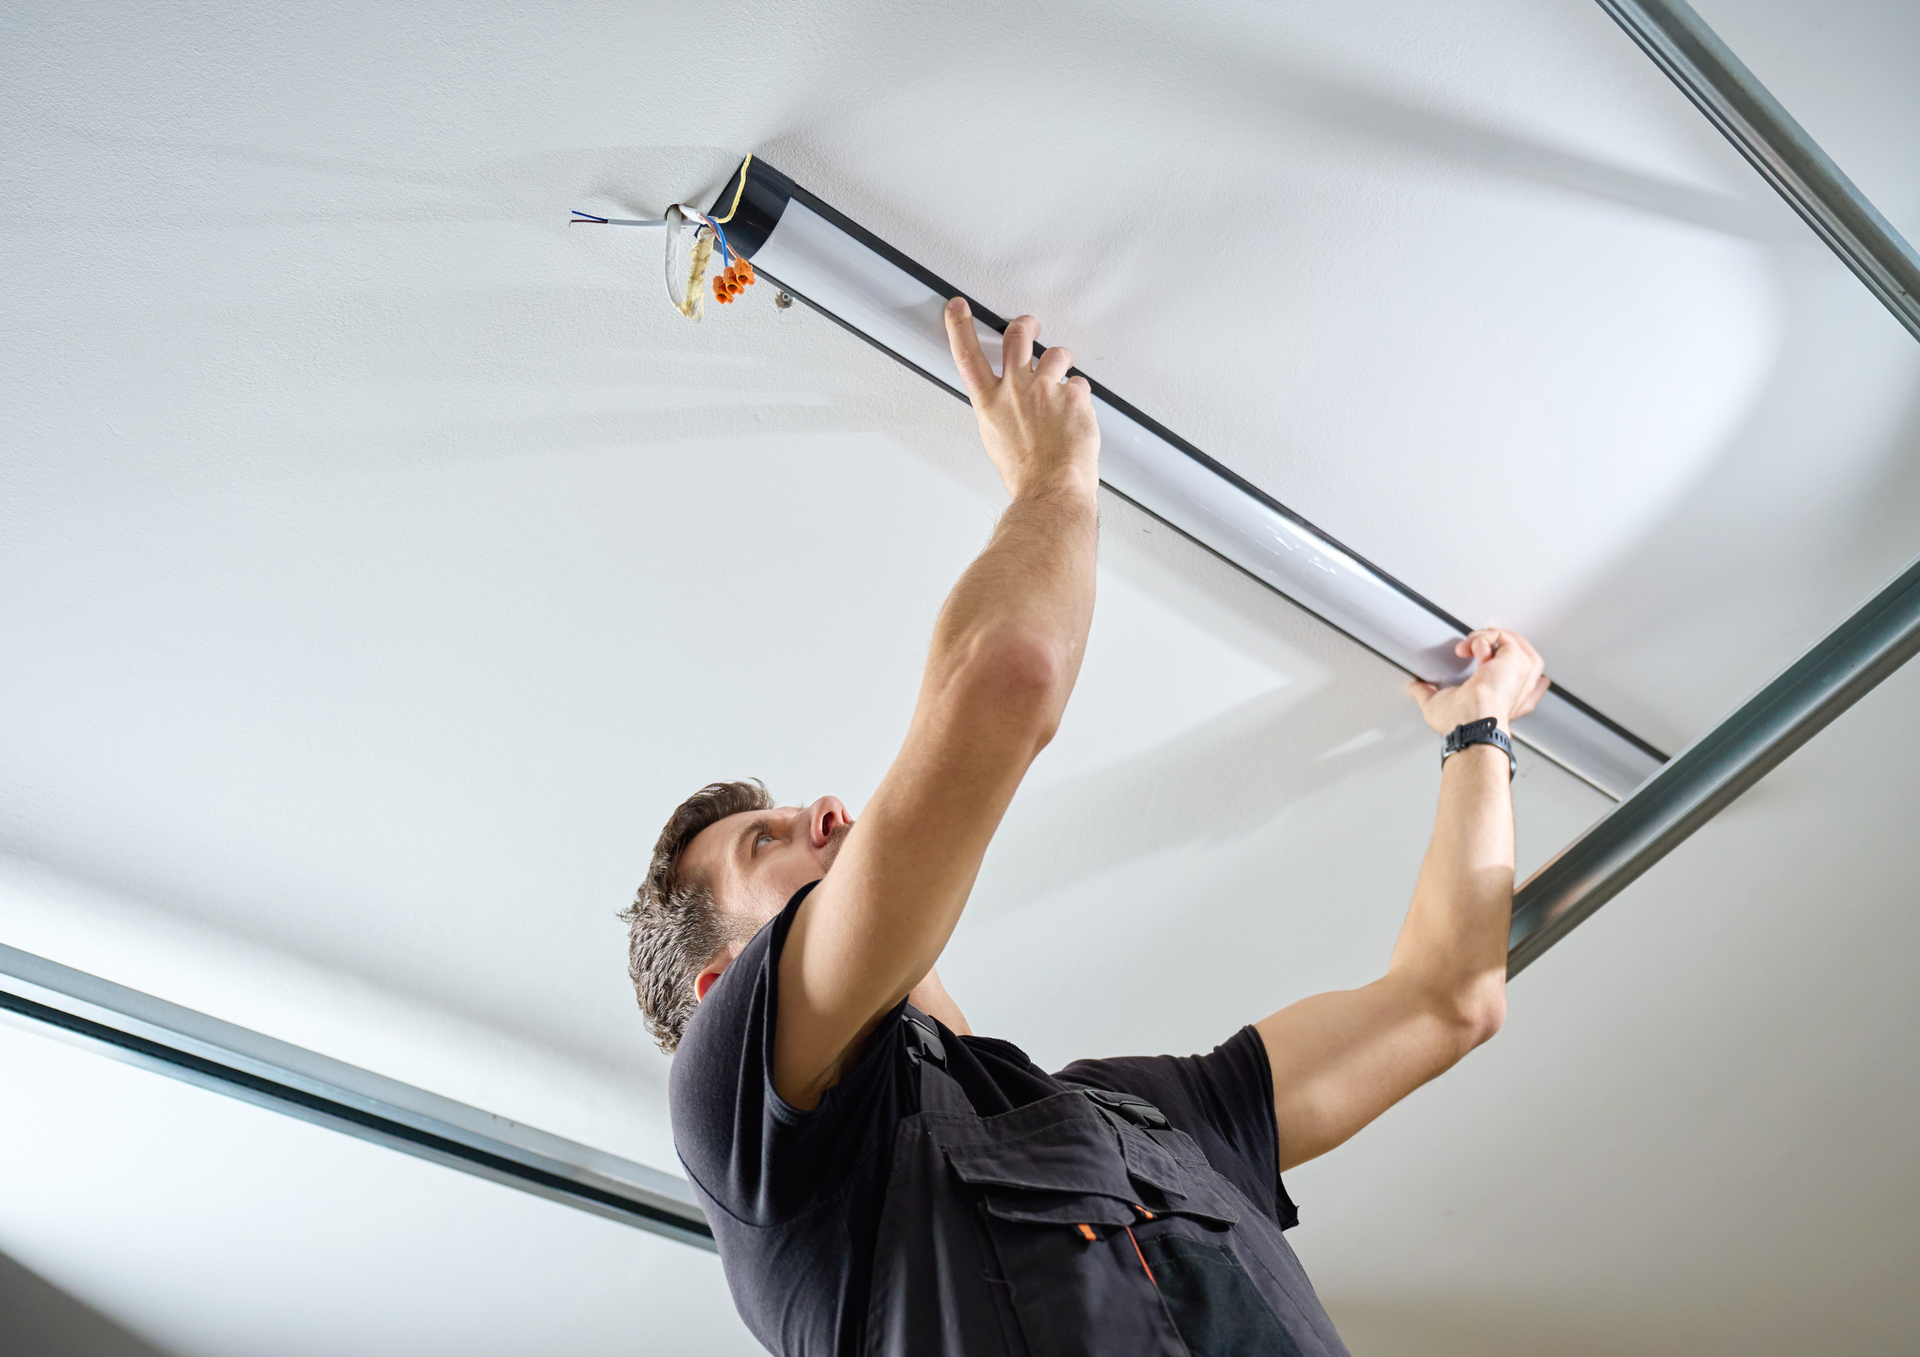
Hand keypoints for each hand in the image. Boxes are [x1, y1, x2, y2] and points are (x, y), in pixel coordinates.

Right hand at [944, 299, 1099, 500]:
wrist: (1052, 487)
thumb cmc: (1026, 474)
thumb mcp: (998, 442)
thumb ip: (1002, 414)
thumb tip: (1009, 407)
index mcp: (990, 403)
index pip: (968, 356)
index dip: (960, 327)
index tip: (957, 308)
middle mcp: (1014, 390)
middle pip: (1016, 337)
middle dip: (1025, 324)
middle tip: (1030, 326)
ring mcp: (1045, 389)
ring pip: (1056, 353)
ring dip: (1062, 361)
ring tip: (1063, 381)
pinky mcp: (1072, 395)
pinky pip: (1079, 384)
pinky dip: (1080, 397)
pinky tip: (1077, 415)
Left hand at [1405, 628, 1549, 734]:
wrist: (1473, 721)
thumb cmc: (1462, 722)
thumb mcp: (1438, 706)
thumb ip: (1426, 694)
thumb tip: (1414, 688)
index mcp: (1510, 701)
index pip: (1531, 686)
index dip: (1518, 672)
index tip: (1501, 663)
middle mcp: (1520, 687)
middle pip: (1523, 655)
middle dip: (1495, 646)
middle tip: (1472, 652)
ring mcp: (1522, 672)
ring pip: (1512, 641)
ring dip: (1486, 640)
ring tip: (1469, 650)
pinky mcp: (1517, 659)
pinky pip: (1502, 636)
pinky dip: (1482, 638)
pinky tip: (1470, 650)